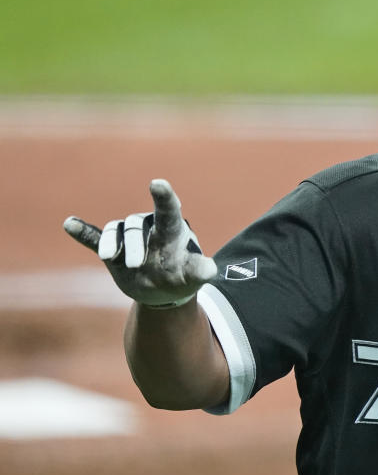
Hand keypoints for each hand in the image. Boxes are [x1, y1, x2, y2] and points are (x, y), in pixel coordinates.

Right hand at [63, 179, 218, 307]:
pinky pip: (95, 238)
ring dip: (112, 244)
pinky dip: (83, 232)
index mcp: (171, 230)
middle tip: (137, 265)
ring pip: (116, 230)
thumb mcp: (193, 276)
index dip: (164, 197)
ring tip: (110, 257)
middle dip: (135, 244)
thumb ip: (199, 270)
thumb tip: (211, 270)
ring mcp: (128, 238)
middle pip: (136, 225)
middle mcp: (148, 227)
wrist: (163, 291)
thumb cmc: (183, 277)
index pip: (169, 210)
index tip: (158, 183)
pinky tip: (69, 223)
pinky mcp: (113, 250)